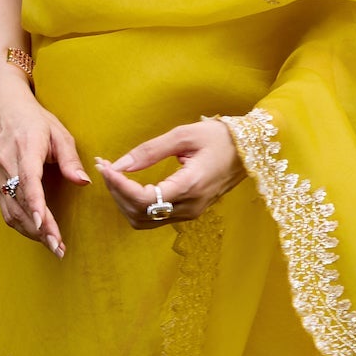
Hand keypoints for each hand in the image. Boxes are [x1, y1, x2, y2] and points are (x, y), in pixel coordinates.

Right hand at [0, 77, 86, 257]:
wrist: (3, 111)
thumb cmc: (35, 120)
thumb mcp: (58, 132)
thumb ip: (70, 159)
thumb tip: (83, 182)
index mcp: (24, 149)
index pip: (28, 180)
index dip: (35, 203)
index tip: (43, 223)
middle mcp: (7, 166)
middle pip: (21, 203)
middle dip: (39, 228)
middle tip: (58, 246)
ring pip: (11, 211)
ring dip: (31, 232)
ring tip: (53, 246)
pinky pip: (7, 211)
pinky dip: (23, 225)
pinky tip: (39, 234)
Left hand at [96, 117, 244, 229]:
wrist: (250, 150)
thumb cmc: (220, 137)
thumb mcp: (184, 135)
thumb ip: (150, 151)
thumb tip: (119, 164)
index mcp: (190, 185)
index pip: (143, 198)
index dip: (119, 185)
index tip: (106, 167)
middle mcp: (190, 206)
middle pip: (139, 213)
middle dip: (117, 191)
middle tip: (106, 167)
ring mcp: (191, 212)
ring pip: (144, 220)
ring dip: (124, 200)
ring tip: (115, 176)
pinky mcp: (190, 212)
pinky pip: (154, 217)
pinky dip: (136, 204)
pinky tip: (130, 185)